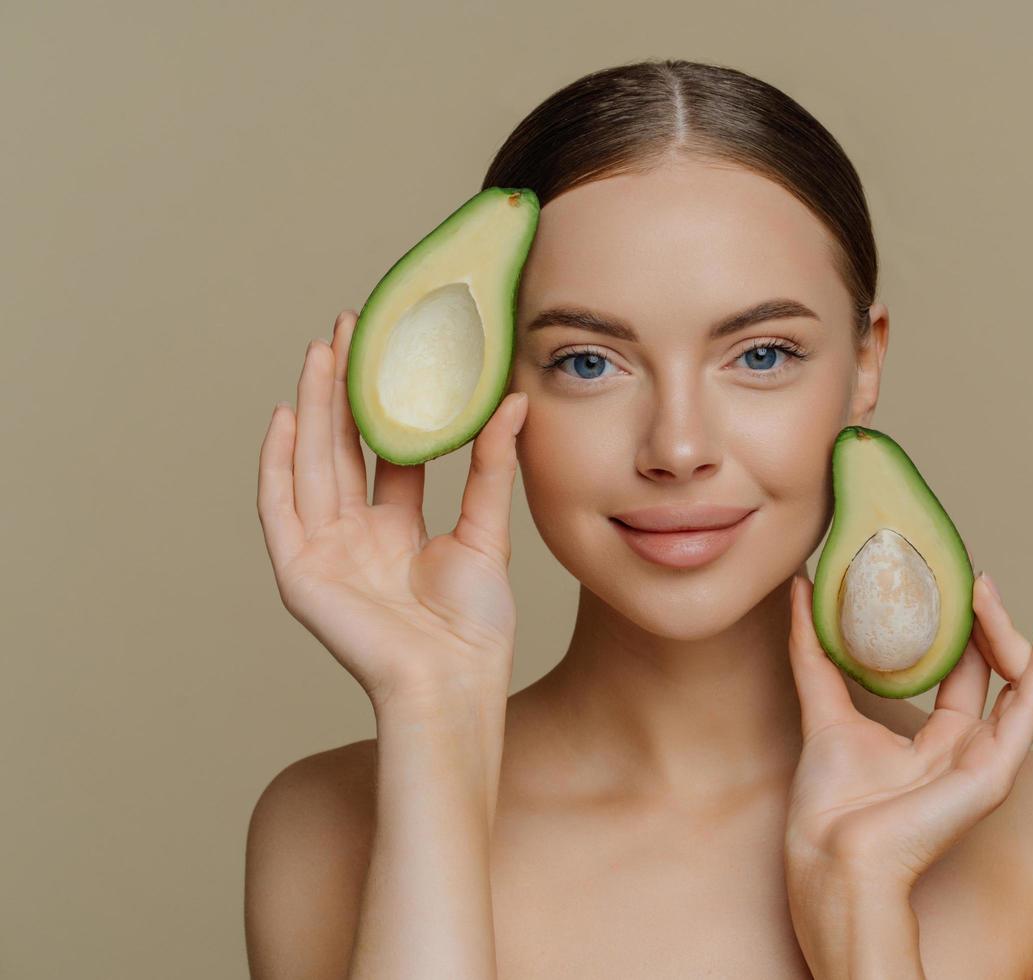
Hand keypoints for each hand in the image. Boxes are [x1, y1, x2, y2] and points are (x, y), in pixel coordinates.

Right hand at [256, 309, 528, 707]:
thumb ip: (491, 468)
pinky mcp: (300, 571)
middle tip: (350, 328)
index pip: (384, 451)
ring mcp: (323, 551)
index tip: (393, 350)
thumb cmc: (475, 628)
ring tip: (319, 350)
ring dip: (312, 406)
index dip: (388, 404)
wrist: (453, 683)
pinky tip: (284, 416)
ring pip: (311, 463)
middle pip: (343, 446)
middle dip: (344, 388)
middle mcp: (354, 534)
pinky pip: (280, 507)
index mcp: (395, 529)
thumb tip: (513, 402)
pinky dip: (278, 463)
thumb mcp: (487, 532)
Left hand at [783, 568, 1032, 891]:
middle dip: (987, 621)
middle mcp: (968, 748)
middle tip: (972, 576)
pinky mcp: (995, 771)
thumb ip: (813, 651)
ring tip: (987, 588)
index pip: (962, 671)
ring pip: (1018, 682)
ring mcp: (986, 759)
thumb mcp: (823, 709)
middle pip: (993, 671)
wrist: (832, 854)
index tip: (951, 579)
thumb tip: (800, 588)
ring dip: (1008, 631)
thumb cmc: (829, 804)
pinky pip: (1030, 710)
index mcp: (936, 740)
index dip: (960, 625)